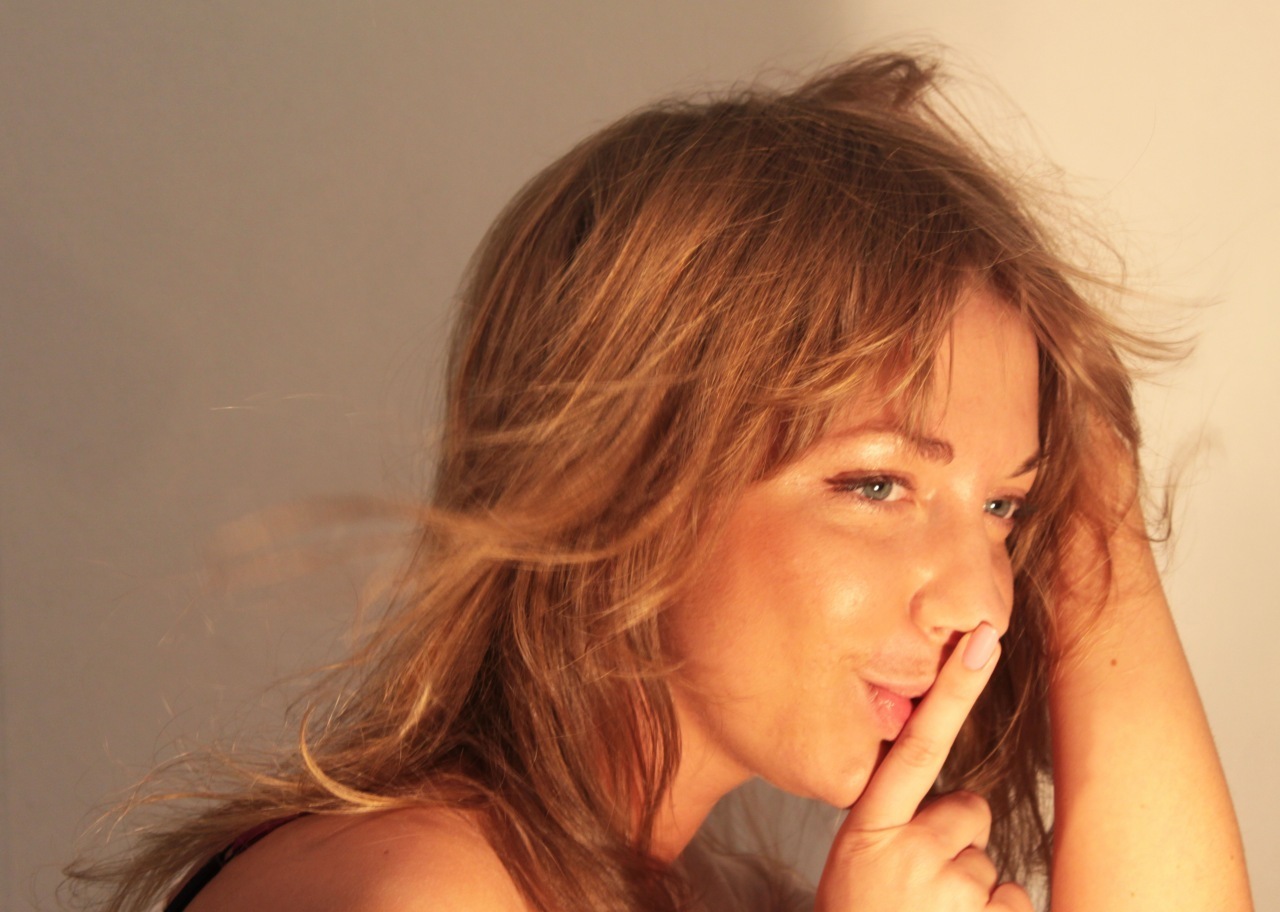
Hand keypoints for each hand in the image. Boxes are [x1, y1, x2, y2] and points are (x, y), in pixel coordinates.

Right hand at [815, 624, 1031, 911]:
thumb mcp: (856, 864)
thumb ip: (894, 823)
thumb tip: (956, 804)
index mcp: (867, 828)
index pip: (916, 745)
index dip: (951, 691)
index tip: (984, 637)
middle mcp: (907, 852)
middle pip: (969, 811)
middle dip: (957, 842)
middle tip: (918, 886)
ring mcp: (948, 892)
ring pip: (991, 862)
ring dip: (972, 890)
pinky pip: (1013, 899)